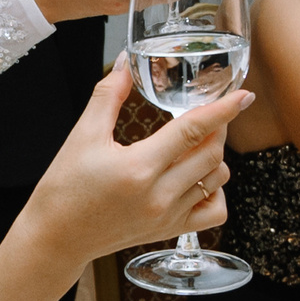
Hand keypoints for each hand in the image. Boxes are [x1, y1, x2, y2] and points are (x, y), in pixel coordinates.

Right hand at [20, 54, 244, 262]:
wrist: (56, 238)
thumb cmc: (64, 188)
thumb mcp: (82, 135)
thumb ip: (109, 95)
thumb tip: (126, 63)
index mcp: (139, 168)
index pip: (193, 131)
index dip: (222, 109)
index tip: (243, 95)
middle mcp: (159, 195)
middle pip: (212, 154)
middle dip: (217, 128)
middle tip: (208, 113)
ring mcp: (168, 217)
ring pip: (217, 180)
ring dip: (214, 156)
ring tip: (196, 144)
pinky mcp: (169, 231)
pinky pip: (213, 212)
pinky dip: (215, 191)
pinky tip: (197, 178)